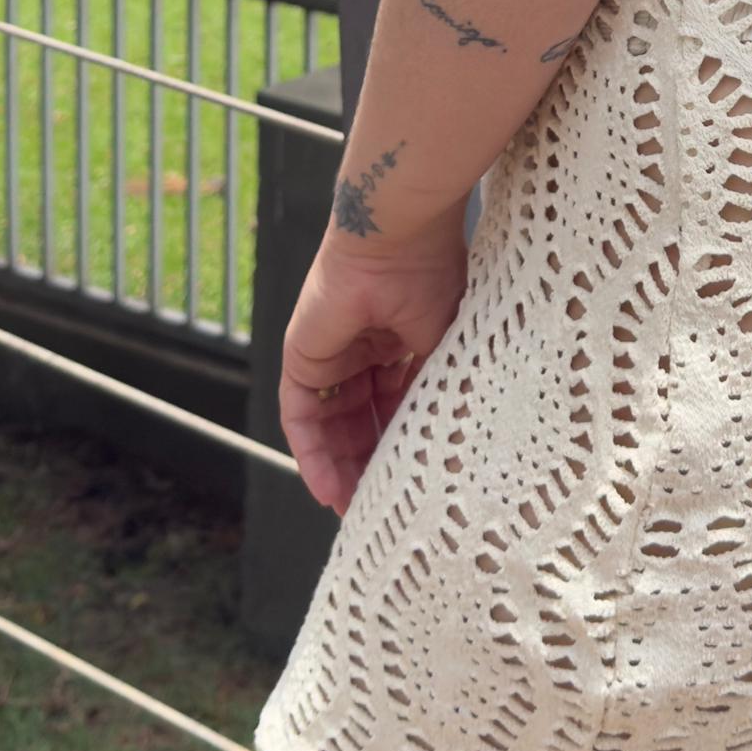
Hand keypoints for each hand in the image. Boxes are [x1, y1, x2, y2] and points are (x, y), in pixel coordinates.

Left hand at [279, 207, 469, 511]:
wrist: (395, 237)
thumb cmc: (432, 278)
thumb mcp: (447, 349)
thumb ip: (440, 394)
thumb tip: (450, 452)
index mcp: (401, 345)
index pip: (394, 411)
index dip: (401, 451)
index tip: (412, 492)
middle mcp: (363, 353)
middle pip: (360, 425)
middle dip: (367, 469)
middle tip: (379, 513)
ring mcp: (331, 356)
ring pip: (330, 428)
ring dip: (339, 470)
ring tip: (354, 510)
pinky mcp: (301, 358)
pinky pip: (300, 417)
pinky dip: (311, 454)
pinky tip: (327, 488)